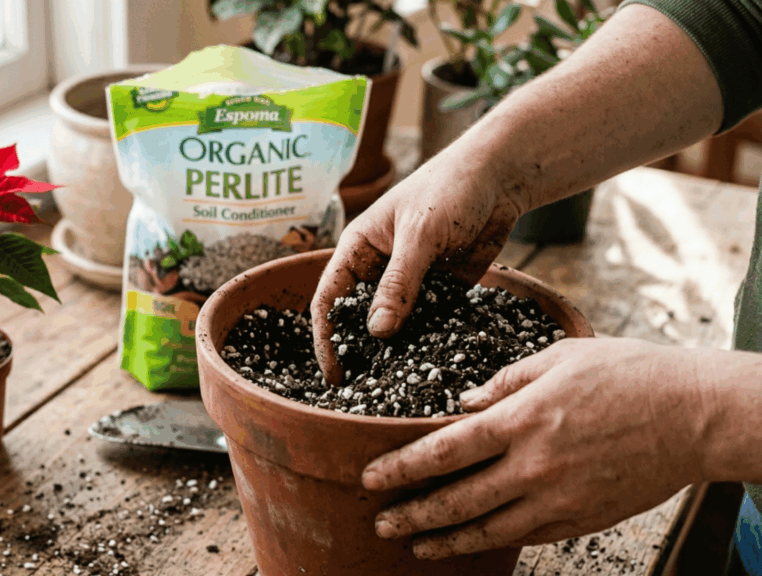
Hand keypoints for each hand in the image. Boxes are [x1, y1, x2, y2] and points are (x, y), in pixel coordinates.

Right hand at [310, 151, 528, 384]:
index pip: (329, 300)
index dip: (327, 337)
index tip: (334, 372)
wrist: (501, 177)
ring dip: (396, 351)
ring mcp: (410, 282)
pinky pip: (429, 322)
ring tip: (398, 385)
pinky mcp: (441, 291)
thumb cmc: (449, 189)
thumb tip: (376, 333)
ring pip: (395, 325)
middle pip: (359, 318)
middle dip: (359, 352)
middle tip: (365, 389)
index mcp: (358, 250)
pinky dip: (429, 340)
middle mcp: (379, 269)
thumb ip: (398, 283)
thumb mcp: (419, 235)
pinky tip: (434, 363)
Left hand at [360, 338, 710, 559]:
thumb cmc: (629, 375)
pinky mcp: (582, 518)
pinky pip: (526, 537)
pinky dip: (493, 541)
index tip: (371, 476)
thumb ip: (506, 381)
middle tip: (381, 522)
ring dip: (444, 540)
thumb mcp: (560, 358)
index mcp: (522, 420)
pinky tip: (471, 542)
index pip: (445, 449)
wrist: (694, 416)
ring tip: (414, 546)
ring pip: (487, 530)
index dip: (402, 467)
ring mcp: (558, 498)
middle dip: (411, 514)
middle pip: (456, 498)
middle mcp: (534, 465)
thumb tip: (465, 402)